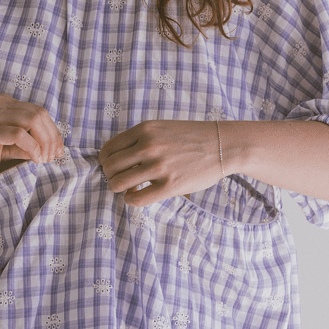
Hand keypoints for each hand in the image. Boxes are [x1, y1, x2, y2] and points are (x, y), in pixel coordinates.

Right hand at [0, 93, 65, 180]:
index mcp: (3, 104)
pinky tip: (33, 158)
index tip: (58, 152)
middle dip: (52, 137)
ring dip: (44, 142)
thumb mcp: (1, 148)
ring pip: (31, 119)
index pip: (39, 112)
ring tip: (43, 159)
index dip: (53, 132)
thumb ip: (21, 146)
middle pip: (39, 113)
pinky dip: (31, 146)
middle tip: (52, 157)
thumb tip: (47, 151)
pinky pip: (16, 133)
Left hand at [98, 119, 224, 205]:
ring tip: (128, 189)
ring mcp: (159, 166)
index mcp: (144, 130)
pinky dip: (130, 200)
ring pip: (119, 183)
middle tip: (119, 180)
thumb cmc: (191, 138)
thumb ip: (140, 139)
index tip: (111, 168)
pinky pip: (137, 198)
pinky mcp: (170, 185)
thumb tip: (114, 159)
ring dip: (119, 189)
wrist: (223, 144)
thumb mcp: (161, 128)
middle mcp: (148, 146)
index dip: (105, 162)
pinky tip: (136, 196)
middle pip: (110, 167)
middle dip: (110, 176)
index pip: (108, 150)